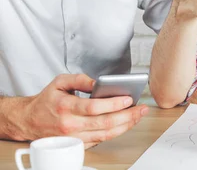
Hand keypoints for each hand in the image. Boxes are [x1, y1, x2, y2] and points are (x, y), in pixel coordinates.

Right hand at [17, 74, 147, 147]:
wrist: (29, 120)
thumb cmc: (47, 100)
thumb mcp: (59, 82)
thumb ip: (80, 79)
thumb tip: (98, 82)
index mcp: (65, 107)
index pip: (93, 107)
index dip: (113, 104)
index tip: (128, 99)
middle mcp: (70, 124)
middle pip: (104, 123)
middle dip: (127, 116)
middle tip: (141, 108)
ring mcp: (73, 137)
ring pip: (104, 135)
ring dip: (125, 126)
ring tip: (138, 116)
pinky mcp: (76, 145)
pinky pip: (99, 141)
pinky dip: (114, 133)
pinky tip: (125, 124)